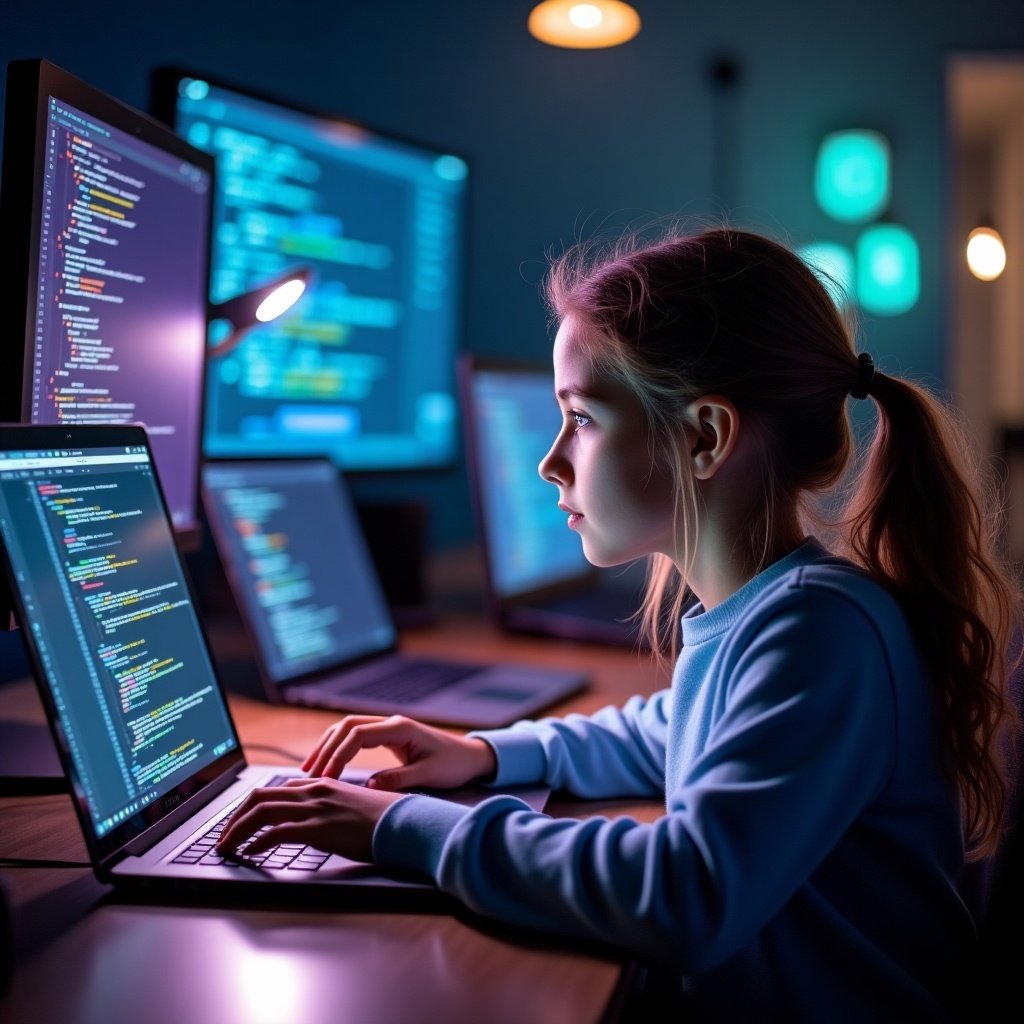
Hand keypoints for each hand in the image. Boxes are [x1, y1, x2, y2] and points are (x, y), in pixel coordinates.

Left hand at [216, 777, 402, 861]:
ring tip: (226, 847)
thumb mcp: (350, 806)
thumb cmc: (381, 819)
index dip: (250, 806)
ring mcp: (315, 809)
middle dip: (234, 817)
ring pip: (261, 812)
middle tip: (223, 837)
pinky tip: (249, 853)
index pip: (274, 789)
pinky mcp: (319, 828)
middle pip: (259, 796)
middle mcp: (313, 791)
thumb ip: (328, 806)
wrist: (403, 823)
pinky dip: (257, 842)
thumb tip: (310, 820)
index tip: (239, 823)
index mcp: (320, 784)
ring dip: (237, 830)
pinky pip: (276, 832)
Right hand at [302, 714, 496, 790]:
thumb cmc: (453, 765)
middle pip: (347, 726)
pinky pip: (356, 736)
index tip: (326, 777)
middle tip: (309, 774)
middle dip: (326, 748)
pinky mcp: (388, 736)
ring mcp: (389, 727)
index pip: (358, 734)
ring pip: (348, 728)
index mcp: (400, 728)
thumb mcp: (428, 775)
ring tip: (310, 769)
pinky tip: (328, 764)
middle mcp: (391, 723)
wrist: (470, 757)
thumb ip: (399, 780)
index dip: (338, 754)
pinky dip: (339, 747)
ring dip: (328, 746)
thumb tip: (369, 786)